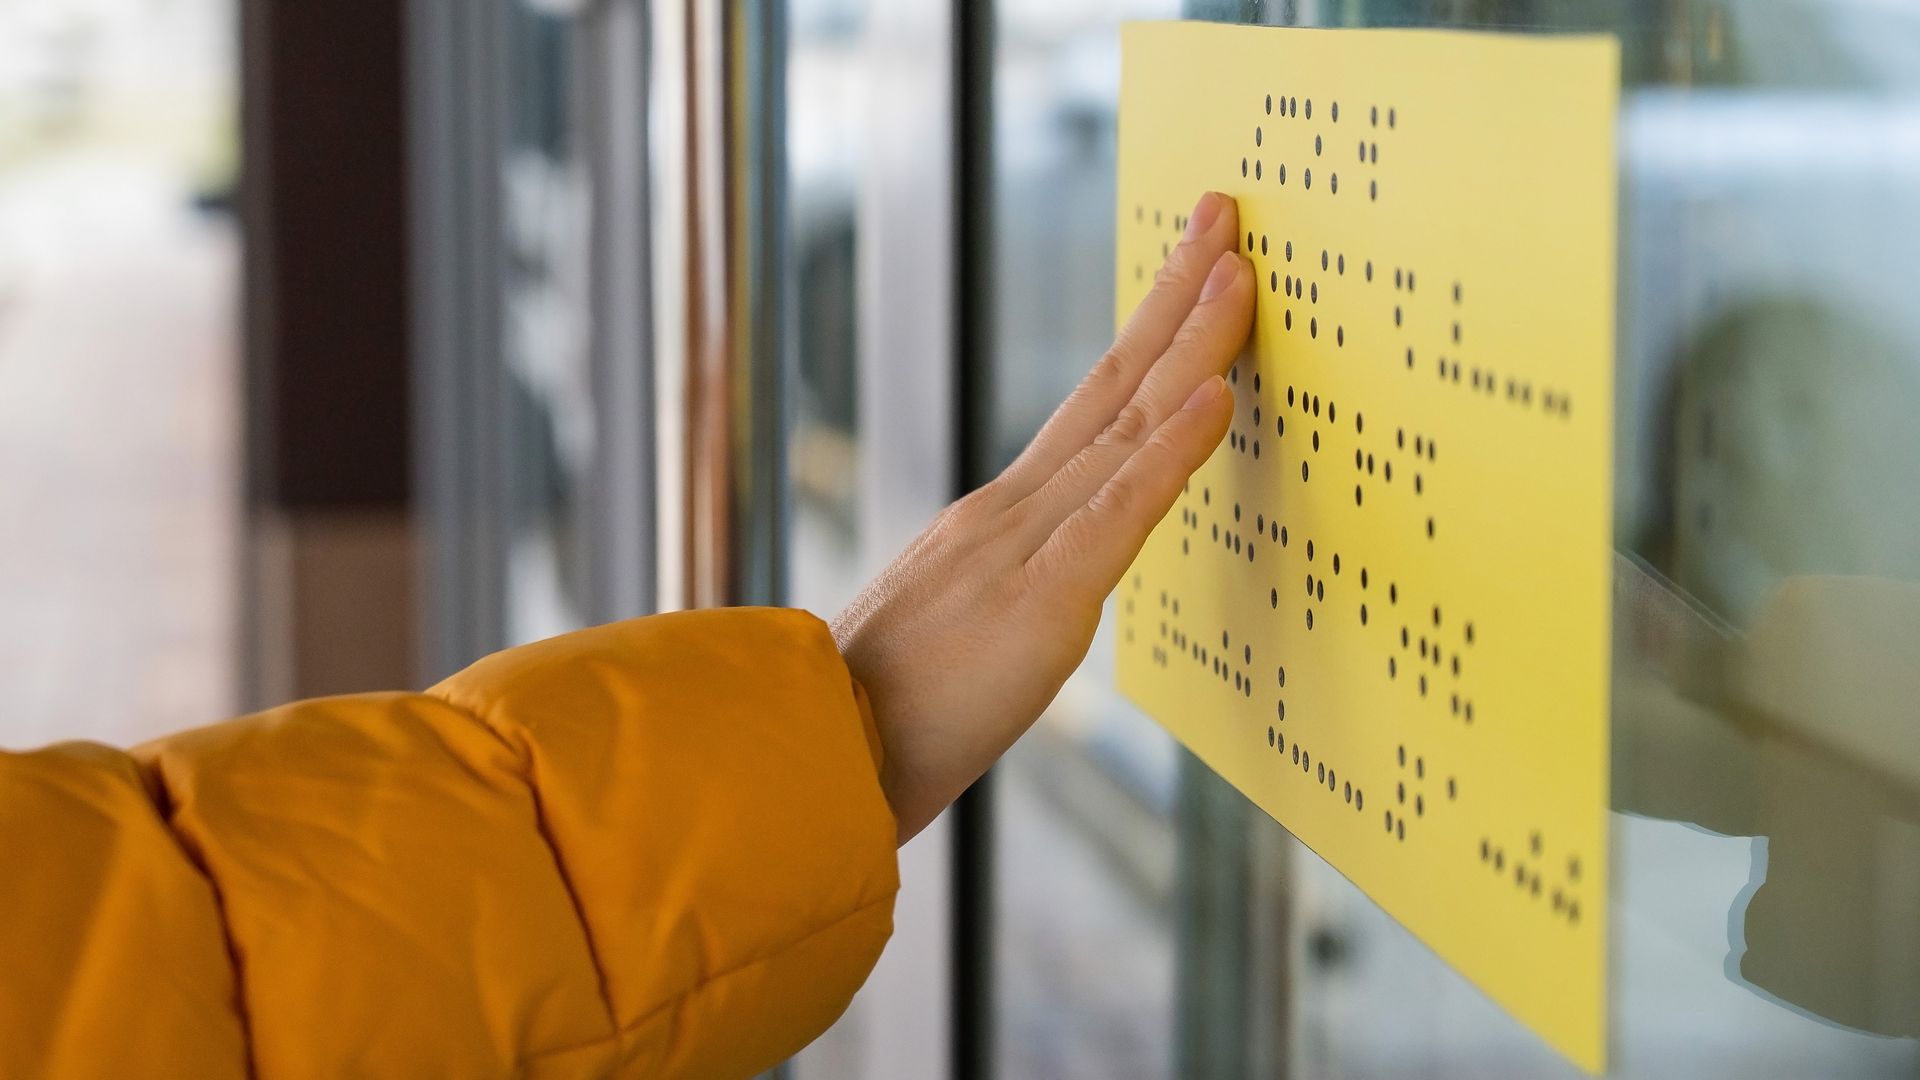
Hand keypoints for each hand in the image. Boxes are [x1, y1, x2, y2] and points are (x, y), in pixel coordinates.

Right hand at [833, 191, 1253, 842]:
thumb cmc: (882, 716)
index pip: (1091, 407)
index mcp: (998, 519)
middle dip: (1176, 298)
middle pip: (1111, 386)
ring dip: (1190, 346)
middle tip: (1225, 215)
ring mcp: (1022, 548)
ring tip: (1240, 274)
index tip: (1191, 269)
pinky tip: (1216, 398)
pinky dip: (1170, 453)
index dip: (1148, 334)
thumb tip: (1053, 576)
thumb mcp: (961, 632)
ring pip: (1123, 429)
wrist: (813, 764)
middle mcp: (1011, 511)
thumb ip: (1010, 588)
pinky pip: (1114, 517)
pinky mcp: (1038, 603)